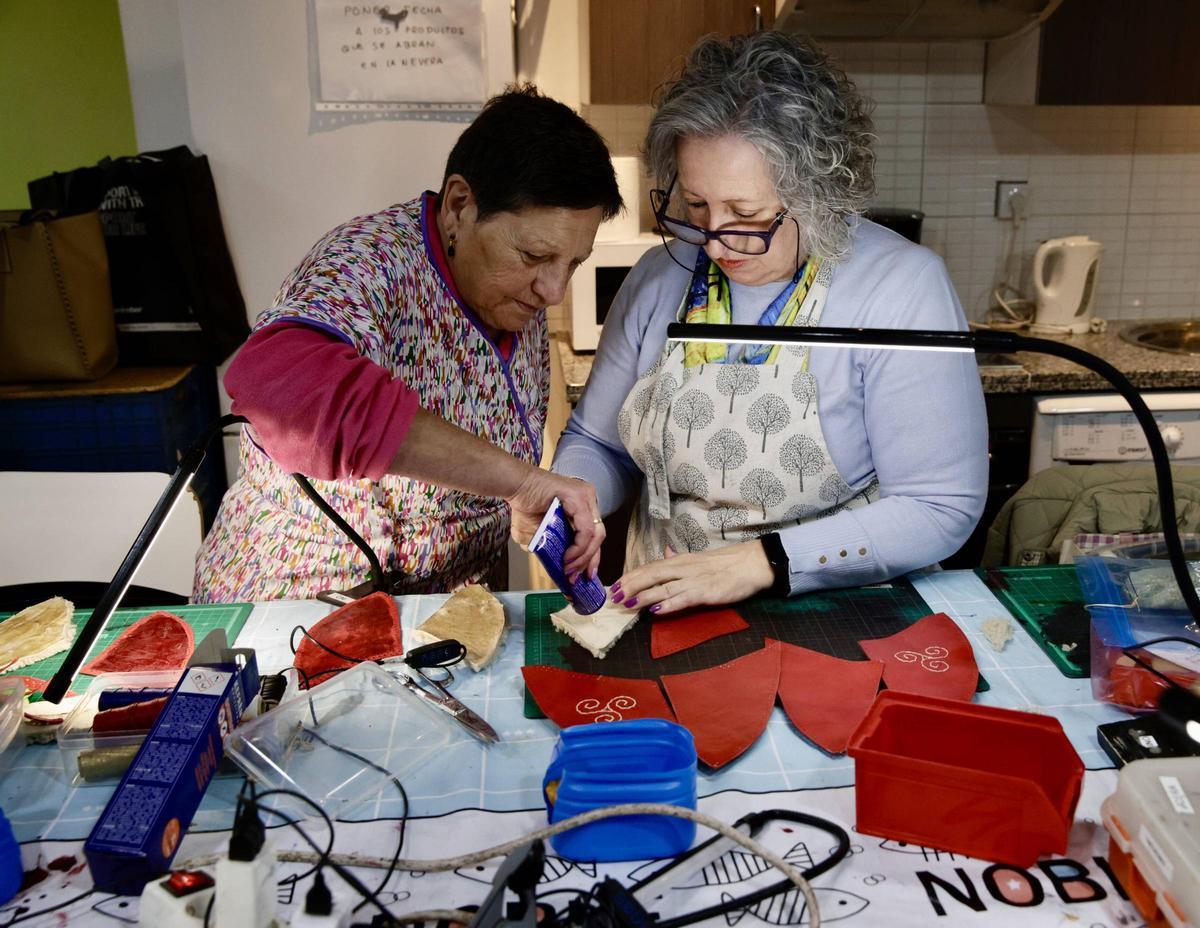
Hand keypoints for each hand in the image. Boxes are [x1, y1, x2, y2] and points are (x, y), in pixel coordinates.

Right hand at [507, 468, 604, 579]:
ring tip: (569, 569)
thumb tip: (561, 567)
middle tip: (578, 577)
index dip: (592, 557)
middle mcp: (588, 500)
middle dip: (589, 561)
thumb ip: (552, 548)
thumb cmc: (525, 505)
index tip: (586, 575)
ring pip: (595, 534)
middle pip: (599, 536)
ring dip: (583, 557)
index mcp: (583, 507)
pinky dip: (579, 547)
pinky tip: (568, 557)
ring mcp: (586, 497)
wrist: (514, 486)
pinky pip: (586, 529)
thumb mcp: (540, 534)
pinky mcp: (578, 498)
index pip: (594, 535)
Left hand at [611, 541, 773, 614]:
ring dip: (643, 596)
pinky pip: (683, 599)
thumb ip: (679, 560)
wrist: (752, 563)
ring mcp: (694, 580)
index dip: (632, 576)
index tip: (616, 584)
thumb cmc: (726, 563)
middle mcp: (683, 568)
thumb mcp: (698, 559)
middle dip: (631, 585)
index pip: (651, 567)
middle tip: (614, 596)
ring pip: (663, 588)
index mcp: (681, 560)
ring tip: (627, 604)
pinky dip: (668, 604)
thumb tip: (664, 554)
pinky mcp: (706, 592)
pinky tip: (655, 611)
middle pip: (651, 575)